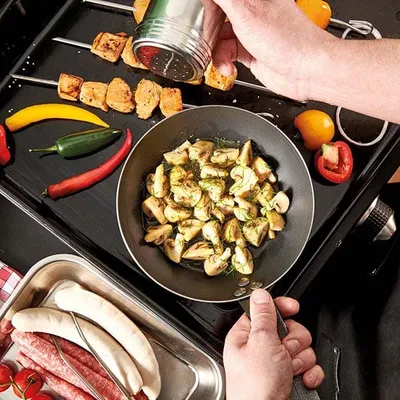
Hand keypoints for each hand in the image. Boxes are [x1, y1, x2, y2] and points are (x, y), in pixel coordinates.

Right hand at [212, 0, 336, 100]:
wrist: (305, 71)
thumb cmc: (289, 41)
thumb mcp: (247, 13)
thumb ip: (224, 0)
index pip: (220, 0)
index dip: (207, 8)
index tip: (198, 18)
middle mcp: (251, 9)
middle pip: (216, 16)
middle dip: (208, 32)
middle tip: (205, 41)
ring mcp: (250, 31)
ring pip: (219, 37)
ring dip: (215, 52)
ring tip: (220, 60)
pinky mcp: (249, 50)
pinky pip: (227, 53)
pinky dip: (223, 62)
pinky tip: (228, 67)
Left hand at [223, 289, 323, 399]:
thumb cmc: (254, 387)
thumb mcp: (260, 342)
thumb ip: (263, 315)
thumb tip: (260, 293)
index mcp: (247, 336)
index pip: (266, 311)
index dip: (282, 307)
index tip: (293, 307)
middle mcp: (261, 349)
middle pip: (289, 329)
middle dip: (293, 340)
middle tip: (285, 350)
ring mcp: (277, 365)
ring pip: (301, 347)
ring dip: (300, 358)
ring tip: (289, 369)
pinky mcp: (291, 379)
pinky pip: (310, 367)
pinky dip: (309, 374)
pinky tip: (301, 380)